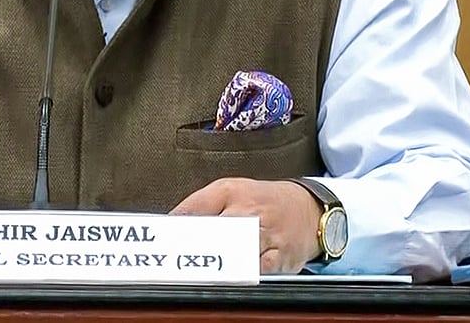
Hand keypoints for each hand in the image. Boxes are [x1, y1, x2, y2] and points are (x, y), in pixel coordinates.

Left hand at [170, 177, 322, 273]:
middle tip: (175, 260)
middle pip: (214, 232)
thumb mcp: (230, 190)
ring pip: (236, 252)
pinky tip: (231, 279)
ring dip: (216, 263)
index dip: (176, 227)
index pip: (196, 208)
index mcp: (230, 193)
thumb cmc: (263, 201)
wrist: (307, 209)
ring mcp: (265, 236)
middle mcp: (247, 213)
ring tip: (199, 271)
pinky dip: (244, 275)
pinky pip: (259, 270)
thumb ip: (199, 205)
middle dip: (194, 246)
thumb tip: (169, 223)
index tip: (161, 240)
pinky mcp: (279, 258)